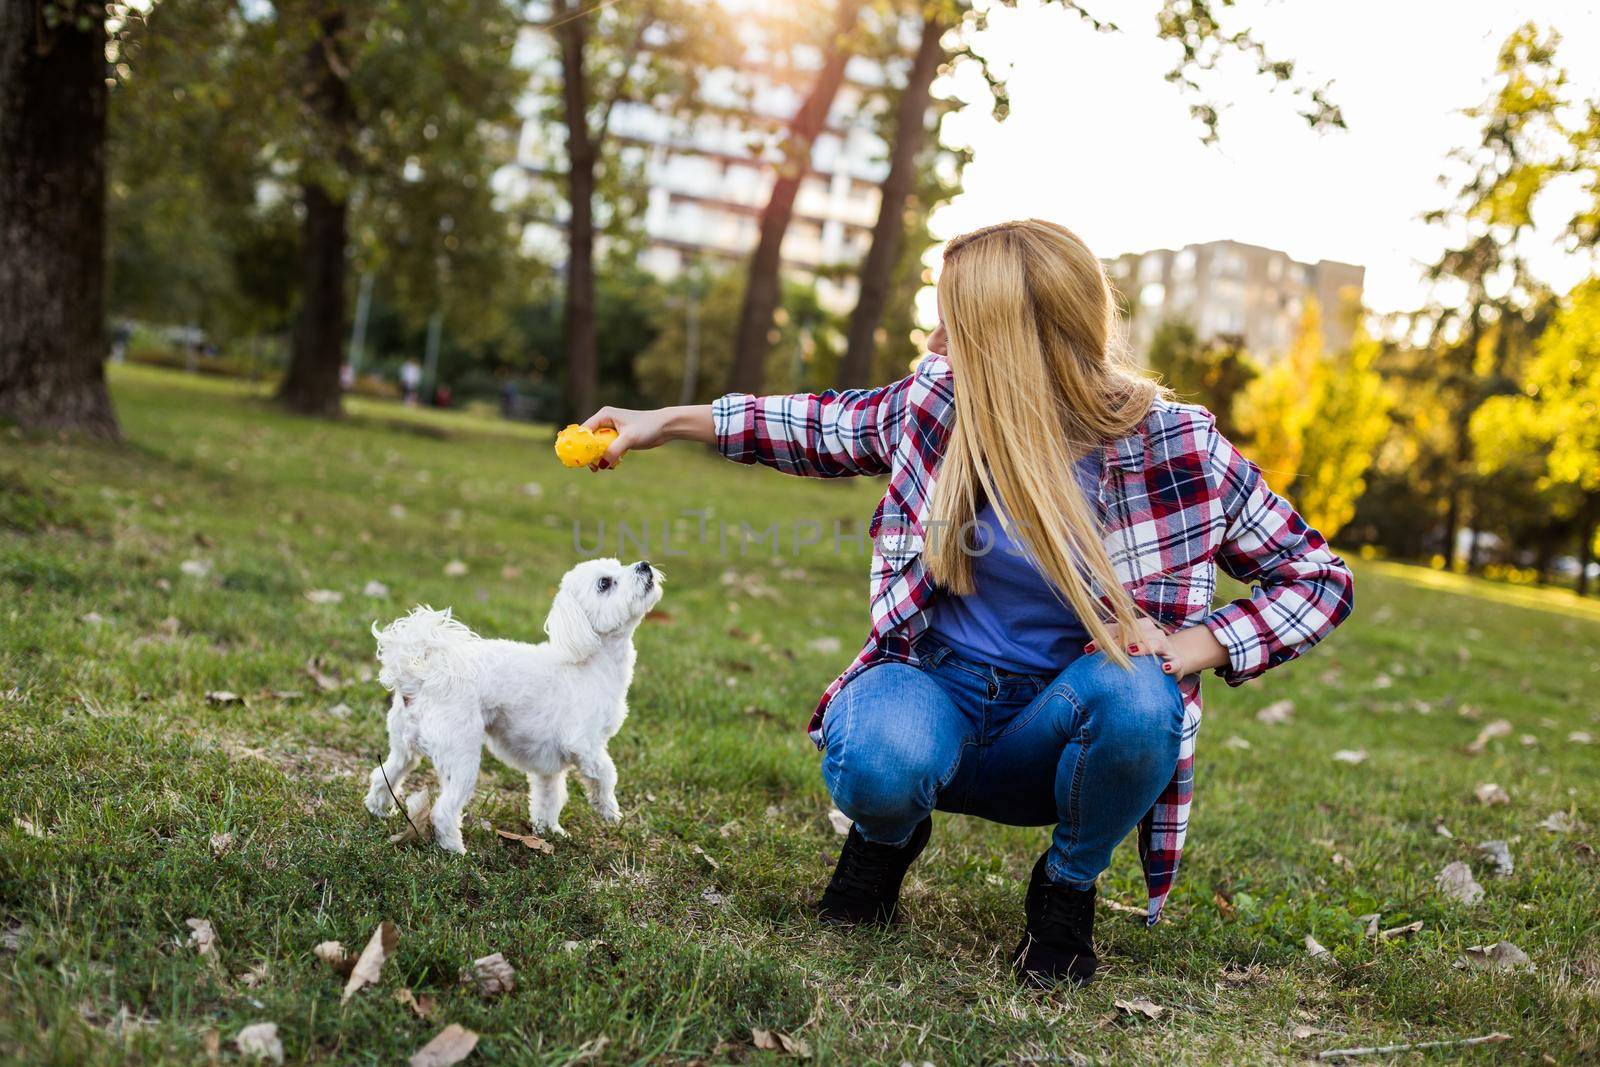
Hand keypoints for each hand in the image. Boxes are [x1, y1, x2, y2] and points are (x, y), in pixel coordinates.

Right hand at [580, 404, 710, 469]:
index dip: (580, 445)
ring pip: (598, 447)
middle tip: (593, 468)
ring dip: (599, 458)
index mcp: (604, 415)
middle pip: (589, 440)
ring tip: (602, 468)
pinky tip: (613, 465)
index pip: (584, 430)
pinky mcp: (618, 438)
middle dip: (589, 454)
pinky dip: (608, 458)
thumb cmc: (648, 427)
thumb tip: (602, 464)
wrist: (665, 427)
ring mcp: (611, 430)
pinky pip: (607, 450)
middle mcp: (605, 421)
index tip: (580, 459)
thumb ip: (614, 450)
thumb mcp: (629, 438)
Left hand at [1085, 618, 1226, 678]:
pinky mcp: (1176, 662)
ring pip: (1156, 643)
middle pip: (1135, 634)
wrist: (1171, 661)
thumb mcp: (1126, 648)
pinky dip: (1171, 665)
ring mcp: (1166, 647)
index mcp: (1138, 627)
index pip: (1118, 629)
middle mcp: (1152, 633)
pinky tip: (1163, 669)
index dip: (1103, 638)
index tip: (1088, 650)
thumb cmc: (1142, 655)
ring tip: (1131, 651)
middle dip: (1119, 642)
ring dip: (1144, 647)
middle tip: (1105, 653)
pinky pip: (1175, 663)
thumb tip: (1087, 649)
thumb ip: (1110, 645)